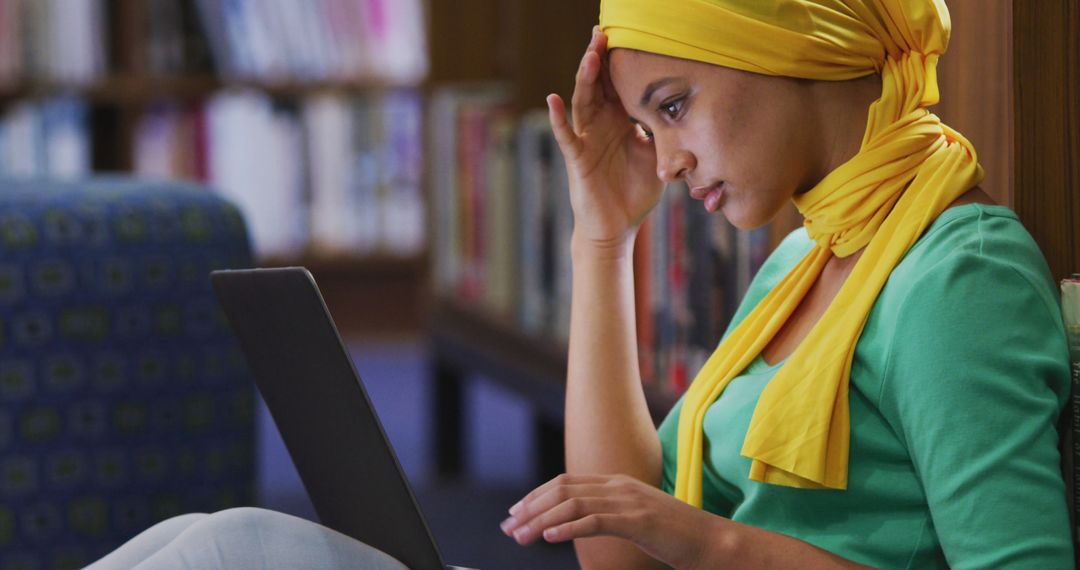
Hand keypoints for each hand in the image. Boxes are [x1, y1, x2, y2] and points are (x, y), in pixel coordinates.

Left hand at [500, 473, 720, 568]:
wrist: (713, 542)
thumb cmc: (675, 536)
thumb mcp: (637, 519)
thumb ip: (610, 514)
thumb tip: (579, 522)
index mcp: (617, 483)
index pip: (566, 482)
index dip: (536, 496)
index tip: (515, 512)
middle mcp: (619, 486)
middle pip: (562, 489)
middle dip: (530, 507)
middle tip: (509, 526)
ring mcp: (629, 501)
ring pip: (572, 503)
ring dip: (541, 520)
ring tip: (521, 536)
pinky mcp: (638, 521)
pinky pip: (594, 521)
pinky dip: (567, 528)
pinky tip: (549, 537)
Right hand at [548, 26, 664, 249]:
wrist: (617, 228)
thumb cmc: (634, 194)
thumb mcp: (658, 159)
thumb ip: (665, 135)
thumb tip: (684, 114)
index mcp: (620, 122)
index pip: (618, 85)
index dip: (619, 62)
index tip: (624, 35)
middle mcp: (601, 126)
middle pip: (598, 85)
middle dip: (599, 58)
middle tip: (601, 32)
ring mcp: (587, 141)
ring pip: (583, 103)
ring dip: (585, 79)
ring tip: (590, 56)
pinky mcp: (578, 160)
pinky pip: (566, 137)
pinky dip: (557, 119)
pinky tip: (553, 100)